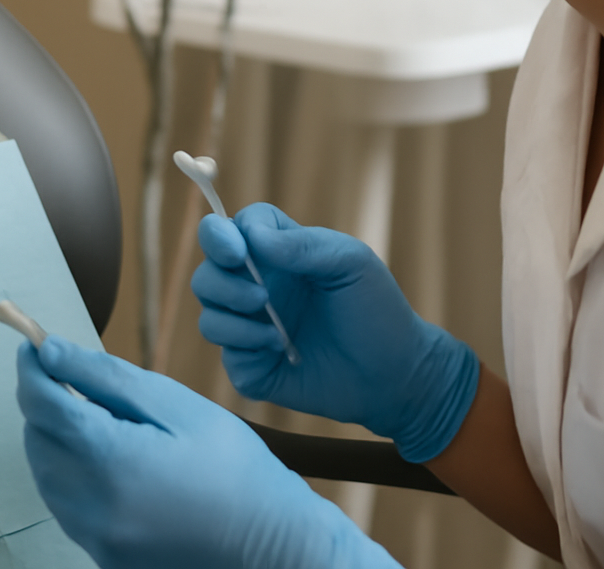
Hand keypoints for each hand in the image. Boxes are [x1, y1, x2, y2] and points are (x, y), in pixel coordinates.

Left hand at [15, 337, 399, 568]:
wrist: (271, 543)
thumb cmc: (233, 465)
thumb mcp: (175, 405)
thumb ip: (104, 377)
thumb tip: (50, 352)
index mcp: (112, 461)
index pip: (43, 405)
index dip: (32, 368)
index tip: (32, 345)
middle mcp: (93, 507)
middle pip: (37, 439)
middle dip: (43, 401)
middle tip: (69, 375)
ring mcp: (95, 537)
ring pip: (44, 473)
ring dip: (54, 438)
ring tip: (97, 416)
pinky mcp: (103, 555)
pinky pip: (63, 504)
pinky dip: (69, 473)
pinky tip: (104, 456)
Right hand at [191, 204, 478, 462]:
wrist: (397, 374)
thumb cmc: (378, 311)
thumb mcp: (352, 263)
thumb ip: (304, 244)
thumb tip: (251, 236)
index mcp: (277, 254)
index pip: (229, 230)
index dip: (221, 235)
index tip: (238, 251)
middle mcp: (257, 287)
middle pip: (206, 274)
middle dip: (222, 283)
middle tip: (262, 297)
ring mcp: (252, 329)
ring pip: (207, 317)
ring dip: (234, 321)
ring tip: (276, 333)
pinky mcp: (253, 367)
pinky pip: (225, 357)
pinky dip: (245, 350)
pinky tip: (280, 353)